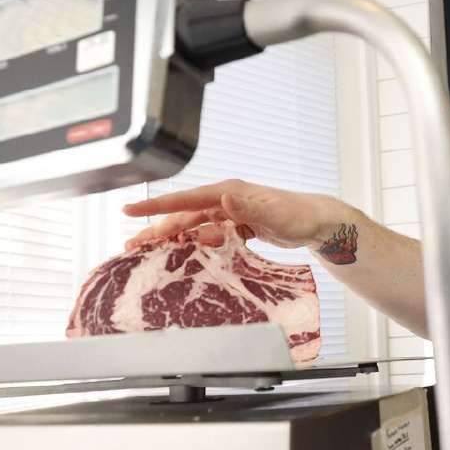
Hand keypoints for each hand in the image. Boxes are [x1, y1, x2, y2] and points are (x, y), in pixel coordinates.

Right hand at [122, 179, 339, 251]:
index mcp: (229, 193)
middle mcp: (225, 200)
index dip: (158, 207)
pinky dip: (194, 245)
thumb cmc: (299, 216)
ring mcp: (230, 214)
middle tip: (131, 244)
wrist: (317, 223)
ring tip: (147, 252)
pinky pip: (208, 236)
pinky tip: (181, 256)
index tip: (131, 210)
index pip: (186, 199)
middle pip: (183, 215)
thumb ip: (249, 208)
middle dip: (156, 228)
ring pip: (193, 227)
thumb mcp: (274, 215)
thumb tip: (224, 198)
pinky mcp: (236, 227)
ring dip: (172, 239)